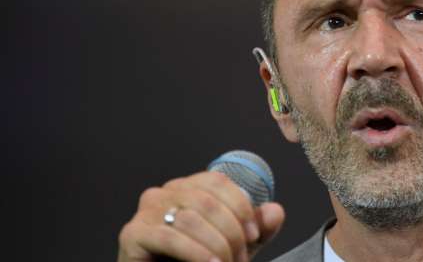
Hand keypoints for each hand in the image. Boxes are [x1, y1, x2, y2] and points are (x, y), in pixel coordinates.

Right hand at [118, 171, 284, 261]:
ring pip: (191, 218)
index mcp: (187, 187)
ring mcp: (146, 211)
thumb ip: (257, 228)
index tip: (254, 236)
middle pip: (207, 200)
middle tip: (240, 259)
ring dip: (216, 246)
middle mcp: (164, 192)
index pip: (218, 182)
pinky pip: (169, 237)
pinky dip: (196, 253)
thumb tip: (276, 211)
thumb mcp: (235, 246)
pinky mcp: (133, 234)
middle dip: (231, 233)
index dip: (241, 207)